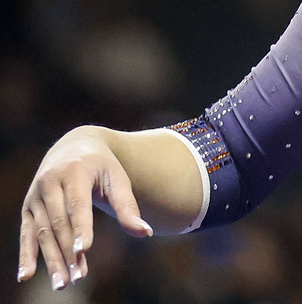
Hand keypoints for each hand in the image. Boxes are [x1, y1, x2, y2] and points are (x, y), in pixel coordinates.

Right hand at [18, 127, 153, 290]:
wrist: (73, 146)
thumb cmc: (102, 166)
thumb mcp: (118, 179)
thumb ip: (128, 207)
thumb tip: (146, 233)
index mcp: (75, 172)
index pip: (77, 204)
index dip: (81, 228)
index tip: (84, 250)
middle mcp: (50, 183)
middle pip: (59, 223)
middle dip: (68, 251)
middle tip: (78, 278)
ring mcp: (35, 196)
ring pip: (42, 232)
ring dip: (51, 259)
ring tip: (62, 283)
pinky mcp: (28, 208)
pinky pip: (26, 233)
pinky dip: (26, 254)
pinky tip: (27, 275)